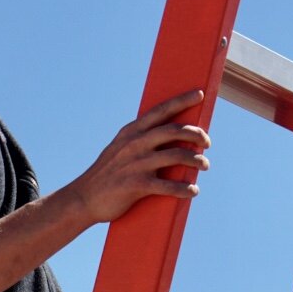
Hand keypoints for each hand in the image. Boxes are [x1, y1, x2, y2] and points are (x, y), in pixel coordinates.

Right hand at [71, 90, 209, 222]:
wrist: (85, 197)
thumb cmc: (109, 172)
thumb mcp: (120, 147)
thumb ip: (140, 138)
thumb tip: (167, 134)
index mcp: (132, 131)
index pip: (161, 110)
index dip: (181, 101)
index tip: (198, 94)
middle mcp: (135, 143)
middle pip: (174, 131)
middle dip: (196, 134)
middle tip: (207, 142)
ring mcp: (136, 163)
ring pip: (176, 156)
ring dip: (196, 160)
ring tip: (204, 165)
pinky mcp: (137, 185)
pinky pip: (168, 186)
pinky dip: (185, 188)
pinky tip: (193, 190)